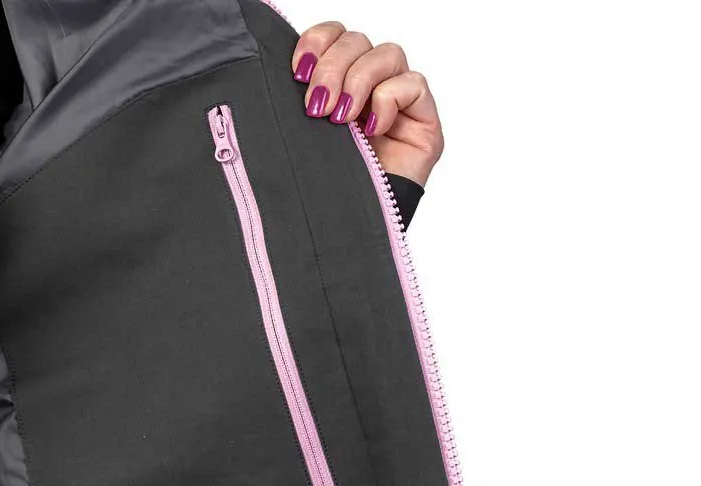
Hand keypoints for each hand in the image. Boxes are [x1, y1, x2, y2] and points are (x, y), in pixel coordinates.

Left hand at [291, 22, 443, 186]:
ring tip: (342, 119)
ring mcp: (398, 103)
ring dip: (359, 80)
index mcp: (337, 85)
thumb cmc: (325, 190)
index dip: (317, 42)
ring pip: (386, 53)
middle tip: (318, 105)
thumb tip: (277, 73)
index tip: (298, 72)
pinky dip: (389, 100)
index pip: (333, 35)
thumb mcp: (302, 140)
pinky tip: (372, 129)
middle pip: (357, 40)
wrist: (350, 235)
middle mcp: (368, 88)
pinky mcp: (423, 121)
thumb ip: (298, 104)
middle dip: (333, 67)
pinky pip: (412, 84)